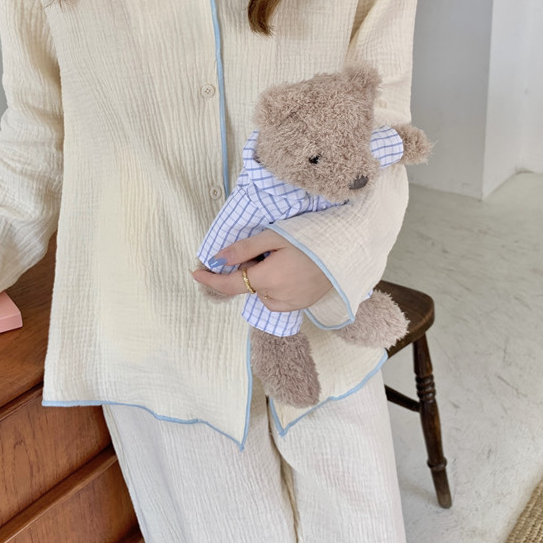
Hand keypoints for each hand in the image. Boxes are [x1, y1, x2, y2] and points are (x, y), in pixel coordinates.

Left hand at [192, 229, 332, 311]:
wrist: (347, 250)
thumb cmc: (311, 238)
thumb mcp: (275, 236)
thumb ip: (243, 249)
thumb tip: (217, 258)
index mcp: (268, 278)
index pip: (230, 285)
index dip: (209, 279)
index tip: (194, 272)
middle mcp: (277, 297)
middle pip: (248, 284)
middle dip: (248, 267)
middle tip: (266, 248)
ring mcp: (291, 304)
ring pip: (262, 292)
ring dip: (262, 278)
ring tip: (282, 258)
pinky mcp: (302, 305)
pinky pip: (276, 299)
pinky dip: (274, 287)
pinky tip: (289, 271)